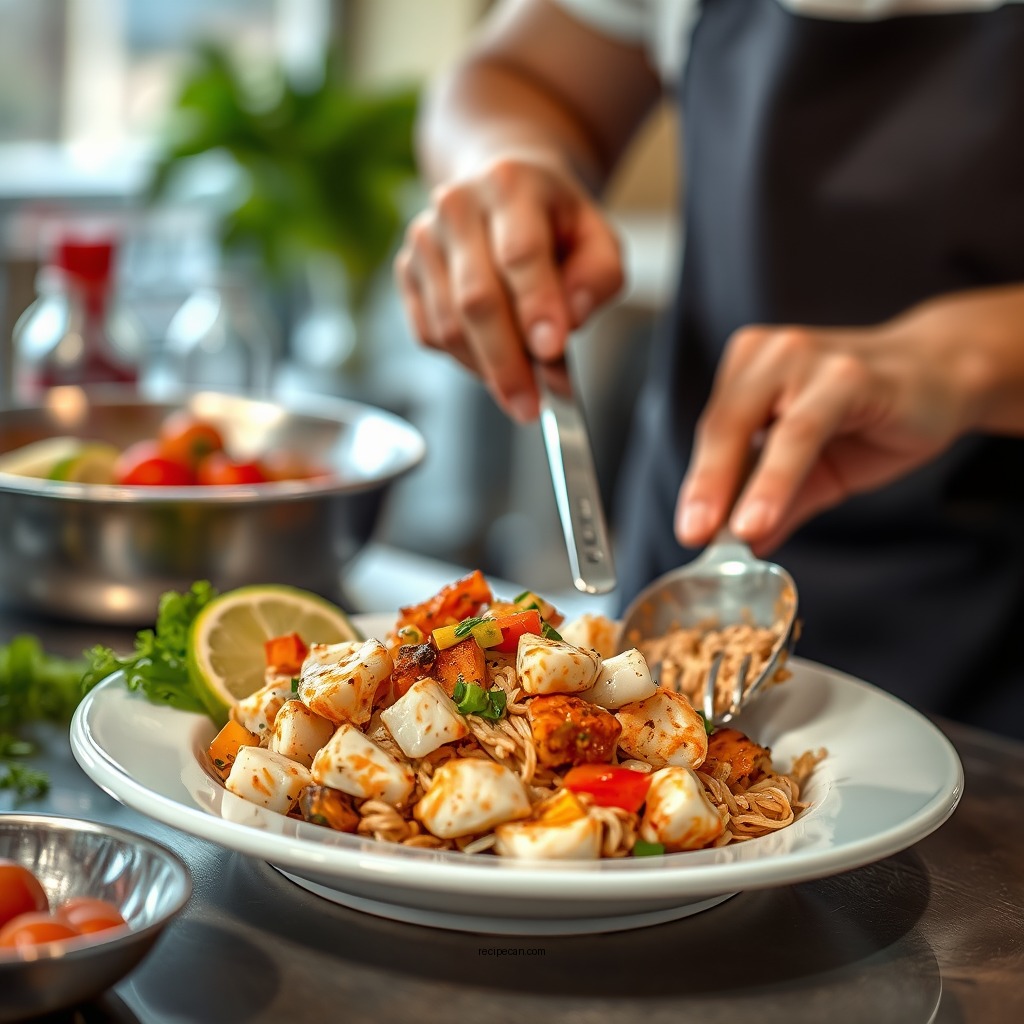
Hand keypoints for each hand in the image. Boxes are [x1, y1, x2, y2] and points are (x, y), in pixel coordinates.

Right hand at [394, 153, 623, 420]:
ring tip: (524, 387)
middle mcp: (457, 206)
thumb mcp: (598, 239)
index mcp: (511, 185)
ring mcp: (424, 239)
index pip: (521, 253)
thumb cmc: (556, 224)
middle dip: (508, 361)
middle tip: (532, 405)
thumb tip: (569, 320)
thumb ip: (598, 278)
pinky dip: (465, 361)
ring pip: (449, 325)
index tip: (552, 352)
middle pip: (477, 298)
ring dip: (488, 369)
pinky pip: (430, 335)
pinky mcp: (407, 272)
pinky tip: (494, 360)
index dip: (536, 306)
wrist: (503, 193)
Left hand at [674, 287, 1023, 552]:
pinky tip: (761, 515)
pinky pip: (802, 431)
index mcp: (749, 371)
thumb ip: (780, 503)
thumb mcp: (817, 471)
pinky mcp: (848, 374)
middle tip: (691, 536)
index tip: (687, 533)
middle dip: (705, 487)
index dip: (696, 485)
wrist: (944, 377)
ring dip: (744, 489)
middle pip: (722, 427)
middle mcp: (769, 355)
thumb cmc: (871, 419)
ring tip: (731, 536)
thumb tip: (739, 547)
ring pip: (763, 430)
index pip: (713, 433)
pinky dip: (778, 477)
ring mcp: (807, 357)